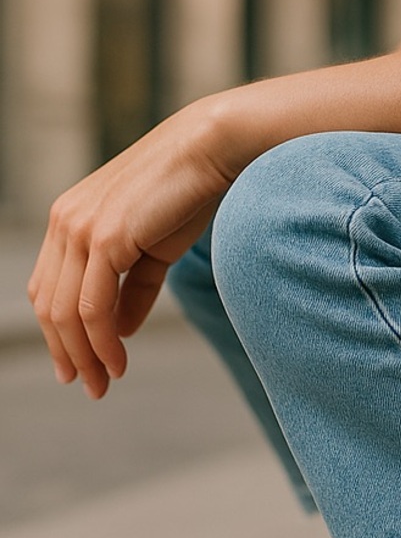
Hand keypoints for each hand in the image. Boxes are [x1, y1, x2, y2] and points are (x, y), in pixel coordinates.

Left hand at [27, 100, 236, 398]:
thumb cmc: (190, 193)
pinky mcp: (106, 237)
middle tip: (89, 387)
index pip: (51, 289)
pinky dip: (101, 342)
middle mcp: (66, 222)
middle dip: (67, 353)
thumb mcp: (156, 249)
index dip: (60, 334)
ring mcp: (81, 228)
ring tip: (104, 383)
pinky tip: (118, 363)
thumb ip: (133, 290)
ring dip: (84, 356)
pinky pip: (93, 306)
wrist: (213, 150)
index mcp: (71, 220)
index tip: (81, 367)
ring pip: (67, 312)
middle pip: (50, 305)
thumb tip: (117, 331)